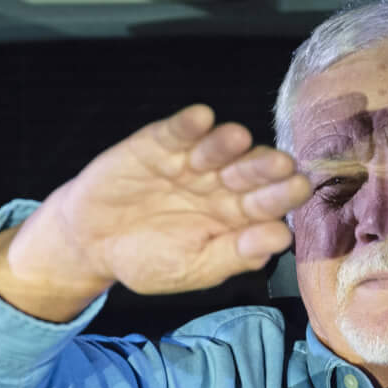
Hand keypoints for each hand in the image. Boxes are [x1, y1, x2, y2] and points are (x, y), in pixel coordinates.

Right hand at [0, 105, 312, 320]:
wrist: (89, 243)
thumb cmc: (146, 258)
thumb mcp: (192, 268)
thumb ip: (235, 254)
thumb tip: (281, 238)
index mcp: (237, 217)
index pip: (269, 203)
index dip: (283, 195)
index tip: (298, 189)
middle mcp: (221, 184)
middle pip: (251, 170)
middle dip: (264, 166)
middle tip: (280, 163)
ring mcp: (192, 161)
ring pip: (219, 146)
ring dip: (228, 143)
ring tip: (236, 139)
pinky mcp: (158, 144)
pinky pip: (178, 130)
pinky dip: (188, 124)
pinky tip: (200, 118)